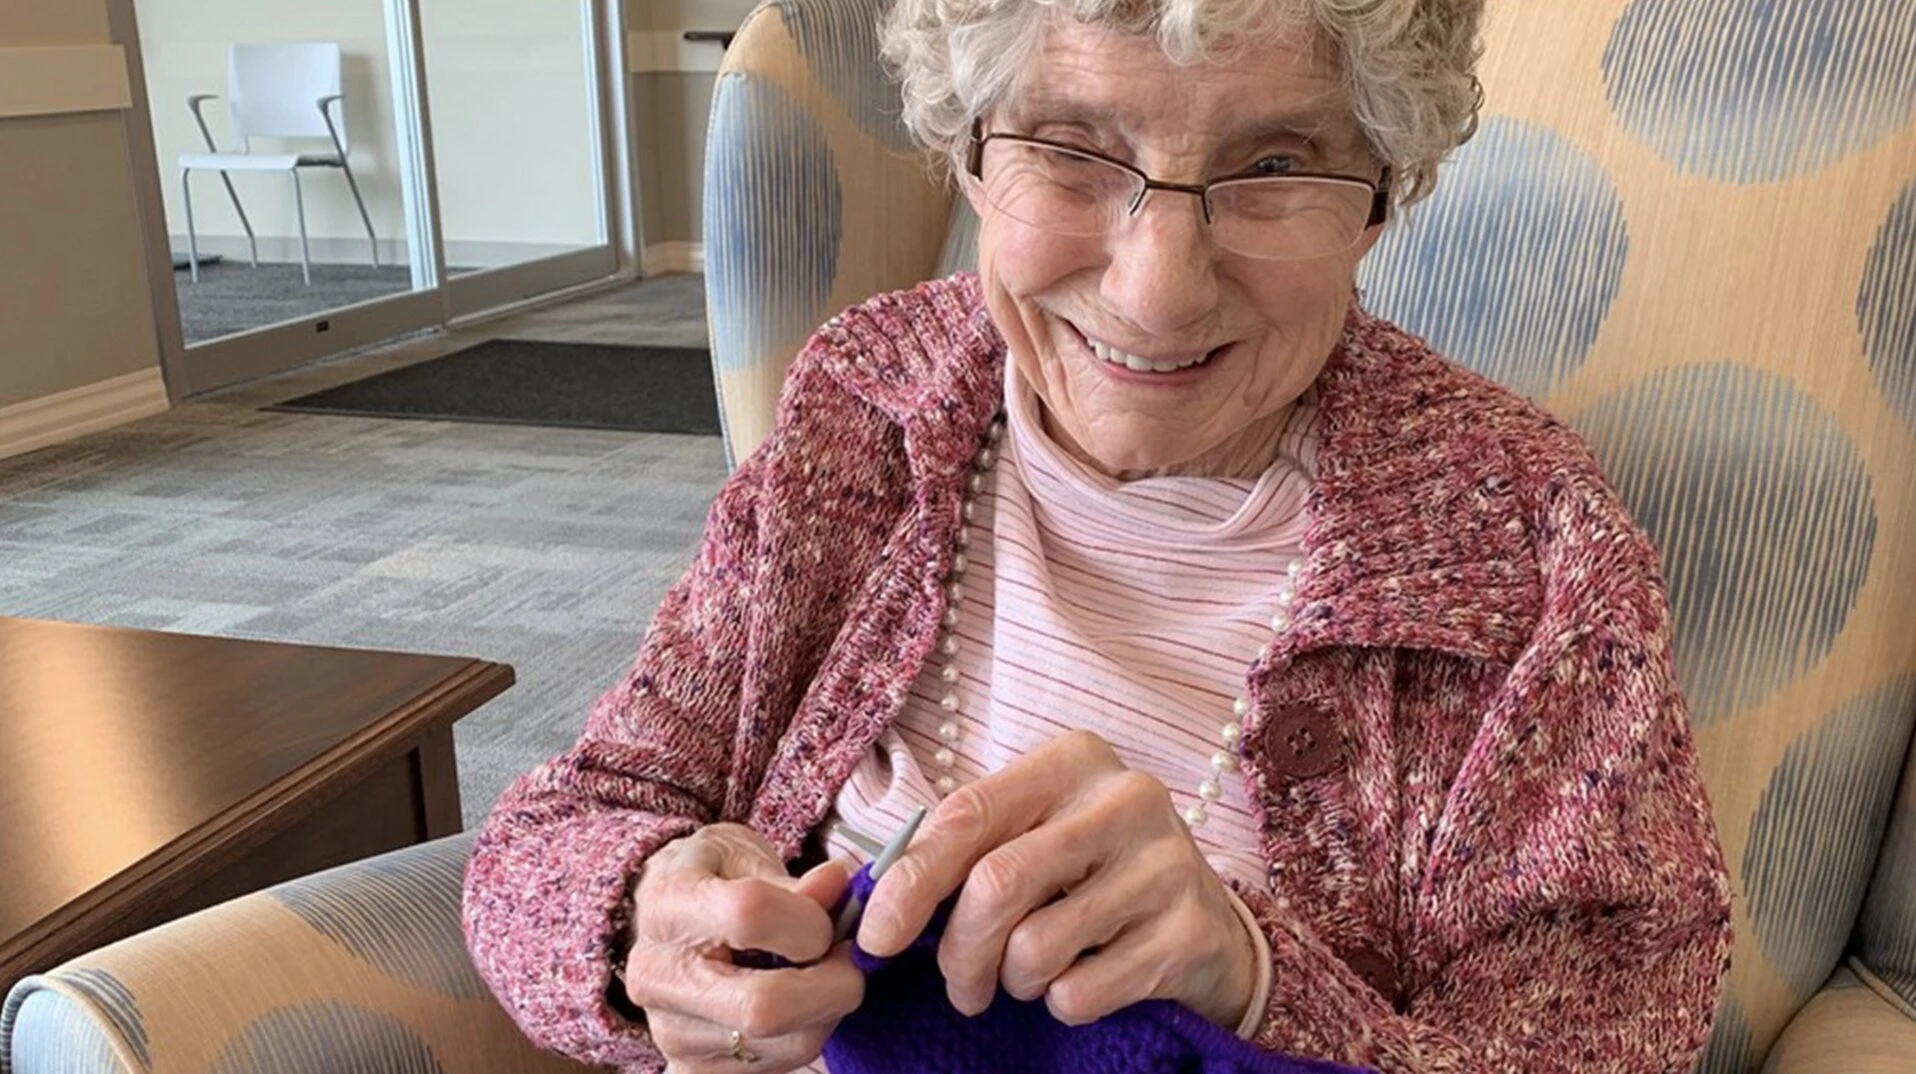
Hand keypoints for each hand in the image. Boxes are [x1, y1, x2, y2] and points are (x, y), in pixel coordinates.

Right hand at [624, 823, 862, 1071]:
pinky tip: (799, 1006)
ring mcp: (672, 1034)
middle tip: (851, 962)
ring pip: (786, 1045)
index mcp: (668, 905)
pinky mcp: (694, 1071)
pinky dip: (807, 1036)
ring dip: (827, 1012)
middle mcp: (659, 978)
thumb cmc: (714, 880)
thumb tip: (836, 886)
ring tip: (821, 978)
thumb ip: (794, 879)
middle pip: (764, 1006)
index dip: (809, 920)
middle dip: (834, 985)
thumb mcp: (745, 854)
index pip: (748, 916)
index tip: (829, 919)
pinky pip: (779, 1067)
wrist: (669, 924)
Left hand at [855, 731, 1257, 1028]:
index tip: (876, 936)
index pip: (967, 815)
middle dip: (958, 951)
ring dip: (1013, 982)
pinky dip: (1061, 1004)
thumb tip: (876, 907)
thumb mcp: (1035, 839)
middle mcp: (1126, 799)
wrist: (1209, 930)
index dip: (910, 881)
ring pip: (1035, 947)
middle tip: (960, 986)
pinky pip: (1081, 992)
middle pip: (996, 885)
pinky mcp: (1188, 933)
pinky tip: (1083, 982)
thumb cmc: (1093, 878)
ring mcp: (1165, 864)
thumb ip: (966, 853)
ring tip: (1030, 976)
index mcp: (1074, 761)